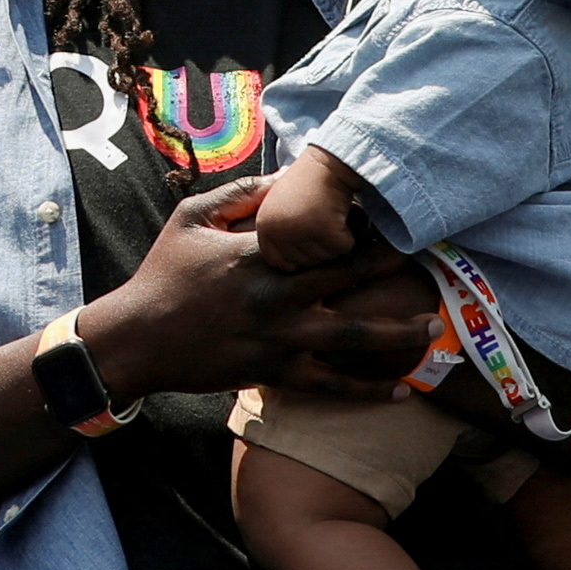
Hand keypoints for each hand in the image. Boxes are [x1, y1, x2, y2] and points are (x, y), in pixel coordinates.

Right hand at [95, 183, 440, 403]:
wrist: (137, 339)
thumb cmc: (163, 274)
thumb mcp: (191, 218)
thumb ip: (239, 194)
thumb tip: (288, 179)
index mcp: (256, 254)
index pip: (321, 235)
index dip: (362, 226)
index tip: (394, 217)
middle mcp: (274, 296)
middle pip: (349, 279)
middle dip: (394, 269)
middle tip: (433, 260)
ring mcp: (278, 338)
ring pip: (351, 336)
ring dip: (396, 332)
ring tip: (431, 326)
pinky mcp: (274, 372)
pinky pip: (330, 384)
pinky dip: (366, 390)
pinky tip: (400, 390)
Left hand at [245, 150, 371, 272]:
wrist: (329, 163)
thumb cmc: (308, 184)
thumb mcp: (279, 209)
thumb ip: (278, 235)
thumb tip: (284, 268)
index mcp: (266, 227)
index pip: (280, 263)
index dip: (298, 259)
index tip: (308, 245)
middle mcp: (280, 231)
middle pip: (306, 263)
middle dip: (319, 248)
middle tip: (322, 221)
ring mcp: (302, 231)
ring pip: (326, 257)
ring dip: (334, 241)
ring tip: (329, 216)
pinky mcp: (327, 229)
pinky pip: (344, 248)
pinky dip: (349, 235)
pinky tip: (341, 216)